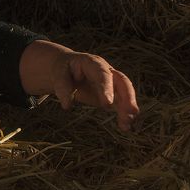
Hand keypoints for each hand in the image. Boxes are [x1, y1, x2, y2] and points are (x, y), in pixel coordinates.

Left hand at [19, 40, 139, 130]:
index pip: (103, 74)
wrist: (68, 69)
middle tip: (130, 112)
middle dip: (127, 97)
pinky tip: (125, 127)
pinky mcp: (112, 95)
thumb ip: (62, 86)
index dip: (107, 88)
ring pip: (125, 94)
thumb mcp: (58, 73)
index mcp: (93, 63)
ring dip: (128, 109)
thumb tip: (67, 105)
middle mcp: (107, 71)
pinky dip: (124, 115)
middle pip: (122, 82)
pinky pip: (121, 104)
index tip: (107, 103)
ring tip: (127, 125)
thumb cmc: (63, 69)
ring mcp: (111, 83)